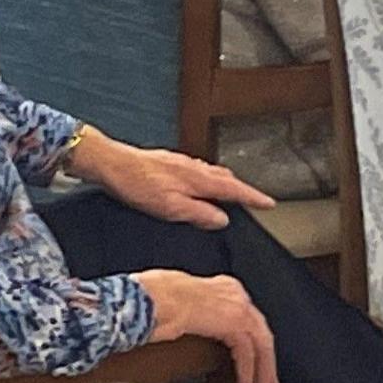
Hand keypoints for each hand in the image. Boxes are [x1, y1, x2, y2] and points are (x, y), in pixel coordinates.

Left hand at [70, 131, 271, 228]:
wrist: (112, 163)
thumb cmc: (137, 184)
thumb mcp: (171, 208)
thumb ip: (200, 214)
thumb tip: (221, 219)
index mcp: (198, 179)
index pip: (234, 189)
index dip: (253, 197)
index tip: (269, 203)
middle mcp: (194, 167)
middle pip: (227, 178)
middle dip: (243, 190)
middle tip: (255, 199)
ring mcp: (182, 163)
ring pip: (212, 173)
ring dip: (226, 183)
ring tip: (232, 193)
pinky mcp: (170, 162)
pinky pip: (198, 170)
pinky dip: (208, 178)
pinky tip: (199, 182)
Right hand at [138, 269, 276, 382]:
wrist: (144, 299)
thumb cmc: (149, 301)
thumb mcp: (178, 307)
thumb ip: (194, 317)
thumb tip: (190, 331)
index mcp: (222, 287)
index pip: (249, 319)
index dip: (255, 344)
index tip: (257, 363)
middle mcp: (234, 293)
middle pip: (260, 332)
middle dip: (265, 362)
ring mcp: (236, 305)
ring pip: (260, 343)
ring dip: (262, 371)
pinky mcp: (232, 322)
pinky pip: (247, 352)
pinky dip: (248, 372)